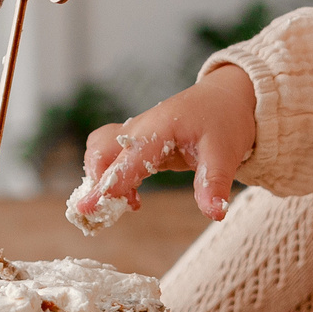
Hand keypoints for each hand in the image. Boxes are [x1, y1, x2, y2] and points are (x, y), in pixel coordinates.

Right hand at [77, 65, 257, 221]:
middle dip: (97, 183)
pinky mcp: (137, 144)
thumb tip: (215, 213)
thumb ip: (214, 183)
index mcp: (159, 127)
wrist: (225, 98)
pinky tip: (133, 199)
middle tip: (110, 213)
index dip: (107, 186)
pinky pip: (111, 159)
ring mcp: (135, 134)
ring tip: (126, 205)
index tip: (87, 208)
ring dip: (101, 180)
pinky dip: (111, 179)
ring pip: (100, 153)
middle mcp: (139, 129)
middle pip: (100, 152)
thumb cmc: (224, 120)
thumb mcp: (225, 153)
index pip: (127, 160)